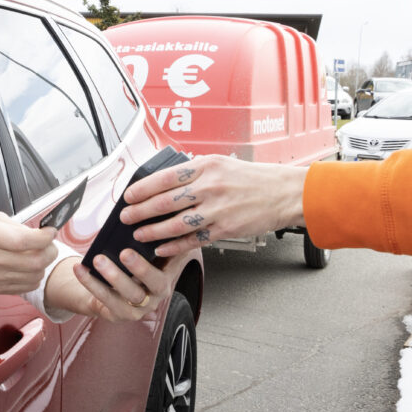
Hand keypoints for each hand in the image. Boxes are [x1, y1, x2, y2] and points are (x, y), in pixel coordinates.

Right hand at [0, 211, 56, 293]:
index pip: (24, 240)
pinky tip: (28, 266)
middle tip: (49, 244)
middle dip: (50, 251)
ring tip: (38, 254)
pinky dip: (34, 276)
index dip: (44, 237)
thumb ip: (17, 225)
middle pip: (34, 261)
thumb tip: (42, 233)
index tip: (50, 231)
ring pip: (34, 276)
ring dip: (43, 265)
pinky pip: (27, 286)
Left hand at [44, 250, 183, 322]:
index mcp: (167, 275)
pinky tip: (80, 268)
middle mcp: (157, 294)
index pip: (176, 264)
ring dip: (113, 276)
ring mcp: (139, 308)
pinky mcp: (119, 314)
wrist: (109, 293)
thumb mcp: (145, 255)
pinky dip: (90, 282)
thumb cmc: (129, 268)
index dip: (172, 254)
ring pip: (129, 294)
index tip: (160, 241)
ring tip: (98, 259)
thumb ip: (150, 242)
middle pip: (154, 282)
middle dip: (141, 268)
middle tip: (125, 253)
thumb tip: (148, 219)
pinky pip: (104, 299)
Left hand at [118, 154, 307, 256]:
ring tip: (138, 234)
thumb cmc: (253, 178)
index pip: (165, 177)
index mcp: (206, 166)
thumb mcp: (222, 164)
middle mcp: (210, 186)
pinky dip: (174, 245)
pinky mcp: (225, 229)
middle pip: (165, 202)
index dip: (142, 188)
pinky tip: (162, 247)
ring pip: (175, 223)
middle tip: (125, 217)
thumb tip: (164, 180)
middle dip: (140, 211)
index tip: (128, 196)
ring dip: (153, 230)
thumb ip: (194, 171)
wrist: (285, 192)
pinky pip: (193, 239)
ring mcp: (217, 209)